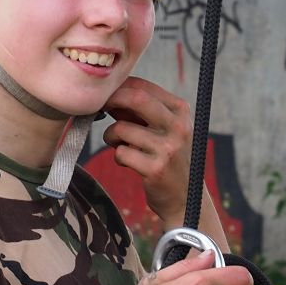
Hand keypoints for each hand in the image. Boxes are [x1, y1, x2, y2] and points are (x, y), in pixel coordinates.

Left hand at [103, 77, 192, 224]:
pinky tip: (129, 162)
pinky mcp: (156, 168)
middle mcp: (178, 126)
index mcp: (181, 111)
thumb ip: (140, 111)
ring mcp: (168, 148)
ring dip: (111, 136)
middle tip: (101, 108)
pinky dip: (118, 156)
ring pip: (122, 128)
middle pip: (136, 98)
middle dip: (112, 100)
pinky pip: (121, 153)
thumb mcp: (163, 129)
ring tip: (119, 144)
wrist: (185, 196)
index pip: (144, 87)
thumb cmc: (167, 157)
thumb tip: (108, 94)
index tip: (106, 96)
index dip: (119, 88)